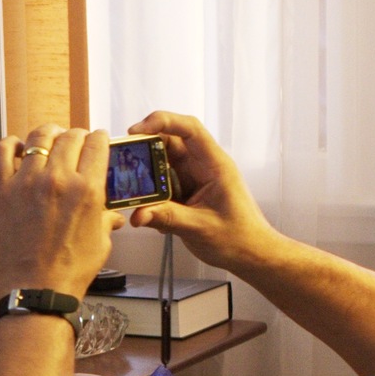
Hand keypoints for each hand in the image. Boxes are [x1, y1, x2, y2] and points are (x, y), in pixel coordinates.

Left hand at [0, 126, 122, 297]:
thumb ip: (106, 221)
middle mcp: (58, 180)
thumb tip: (112, 215)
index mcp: (88, 190)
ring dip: (48, 135)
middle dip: (76, 136)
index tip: (95, 141)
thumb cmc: (68, 272)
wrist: (35, 290)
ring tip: (49, 140)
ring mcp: (27, 182)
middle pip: (69, 136)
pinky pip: (2, 151)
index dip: (98, 139)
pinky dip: (11, 144)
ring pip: (39, 137)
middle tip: (74, 142)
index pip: (96, 144)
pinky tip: (18, 149)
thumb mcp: (101, 244)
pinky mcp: (2, 190)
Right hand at [125, 112, 278, 271]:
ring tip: (130, 190)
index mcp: (215, 164)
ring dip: (146, 174)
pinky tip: (148, 213)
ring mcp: (195, 178)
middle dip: (145, 148)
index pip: (189, 128)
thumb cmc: (238, 238)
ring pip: (163, 163)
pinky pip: (163, 184)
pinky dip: (151, 195)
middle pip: (170, 142)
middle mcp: (204, 166)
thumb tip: (137, 214)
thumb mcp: (200, 228)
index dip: (162, 121)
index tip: (137, 131)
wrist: (251, 254)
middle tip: (122, 160)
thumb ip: (167, 218)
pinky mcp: (187, 192)